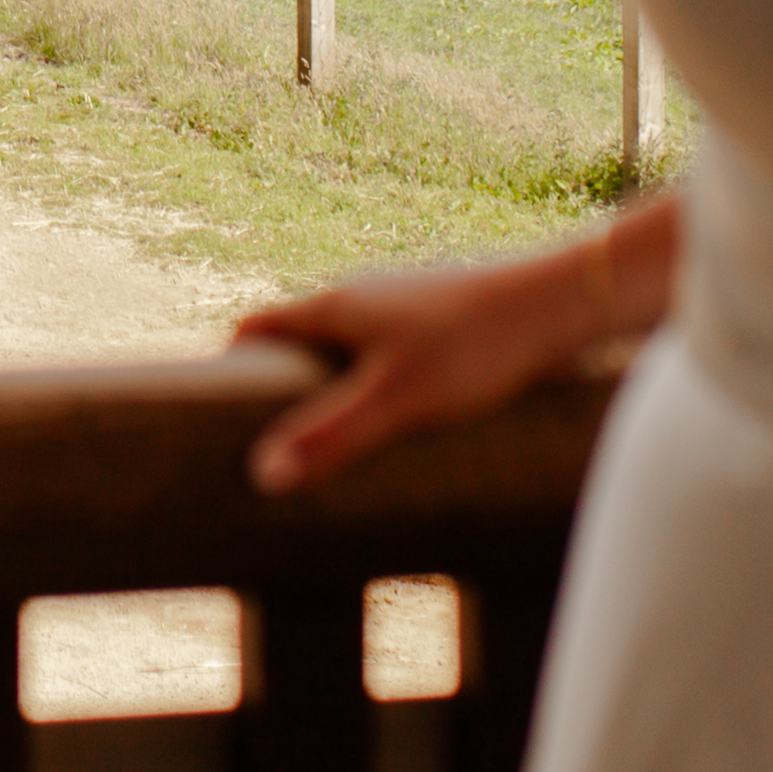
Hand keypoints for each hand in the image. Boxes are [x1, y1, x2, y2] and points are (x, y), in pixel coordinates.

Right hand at [238, 205, 667, 492]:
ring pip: (349, 347)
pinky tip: (404, 425)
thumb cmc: (476, 346)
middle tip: (272, 446)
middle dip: (281, 387)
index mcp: (336, 307)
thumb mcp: (397, 402)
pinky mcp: (443, 322)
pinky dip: (376, 385)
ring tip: (335, 448)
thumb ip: (332, 437)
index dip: (232, 365)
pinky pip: (389, 354)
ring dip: (332, 389)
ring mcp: (404, 305)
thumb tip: (262, 475)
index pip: (259, 325)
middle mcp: (363, 296)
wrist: (560, 303)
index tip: (212, 411)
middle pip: (300, 338)